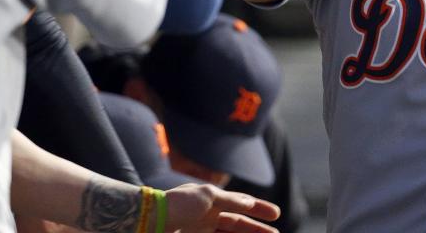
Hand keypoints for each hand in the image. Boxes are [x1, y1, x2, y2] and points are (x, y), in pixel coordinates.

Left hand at [164, 183, 279, 232]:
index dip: (259, 208)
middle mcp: (208, 217)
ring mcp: (200, 231)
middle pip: (238, 224)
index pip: (241, 204)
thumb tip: (250, 201)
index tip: (276, 214)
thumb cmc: (179, 204)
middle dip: (257, 229)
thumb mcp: (208, 197)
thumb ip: (231, 200)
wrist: (150, 220)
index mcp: (212, 201)